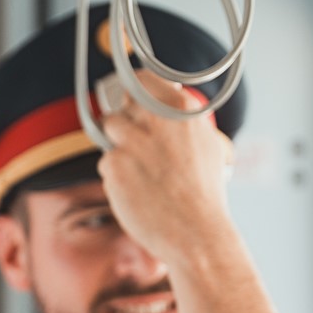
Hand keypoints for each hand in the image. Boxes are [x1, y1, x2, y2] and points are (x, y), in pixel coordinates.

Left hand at [95, 72, 236, 268]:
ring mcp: (133, 140)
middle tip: (137, 144)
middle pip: (121, 105)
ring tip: (141, 170)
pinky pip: (105, 161)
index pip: (142, 80)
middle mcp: (155, 119)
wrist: (197, 232)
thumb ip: (184, 120)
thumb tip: (172, 95)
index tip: (131, 97)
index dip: (133, 89)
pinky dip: (116, 174)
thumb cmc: (204, 192)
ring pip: (109, 130)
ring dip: (118, 146)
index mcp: (180, 108)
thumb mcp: (207, 144)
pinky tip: (137, 189)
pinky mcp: (114, 164)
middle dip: (125, 122)